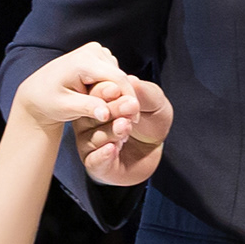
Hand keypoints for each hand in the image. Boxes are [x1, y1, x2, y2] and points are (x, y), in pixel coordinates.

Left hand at [7, 42, 123, 128]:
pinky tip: (100, 99)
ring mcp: (96, 50)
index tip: (134, 120)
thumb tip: (106, 114)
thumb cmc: (48, 101)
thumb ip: (87, 108)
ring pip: (119, 77)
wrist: (38, 91)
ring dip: (117, 94)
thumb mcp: (65, 107)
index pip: (117, 79)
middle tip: (123, 121)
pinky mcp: (98, 55)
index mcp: (83, 61)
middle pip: (120, 77)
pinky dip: (111, 88)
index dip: (129, 99)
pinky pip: (114, 75)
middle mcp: (93, 50)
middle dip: (123, 99)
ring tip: (104, 110)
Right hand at [77, 74, 172, 188]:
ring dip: (111, 131)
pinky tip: (113, 148)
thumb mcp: (155, 103)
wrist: (155, 151)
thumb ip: (145, 93)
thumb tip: (132, 80)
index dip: (106, 90)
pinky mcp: (95, 163)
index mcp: (99, 100)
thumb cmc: (150, 122)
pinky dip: (103, 155)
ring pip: (94, 136)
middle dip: (113, 109)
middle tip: (131, 106)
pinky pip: (93, 159)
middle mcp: (89, 120)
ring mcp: (89, 142)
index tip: (118, 89)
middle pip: (93, 114)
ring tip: (126, 126)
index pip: (96, 92)